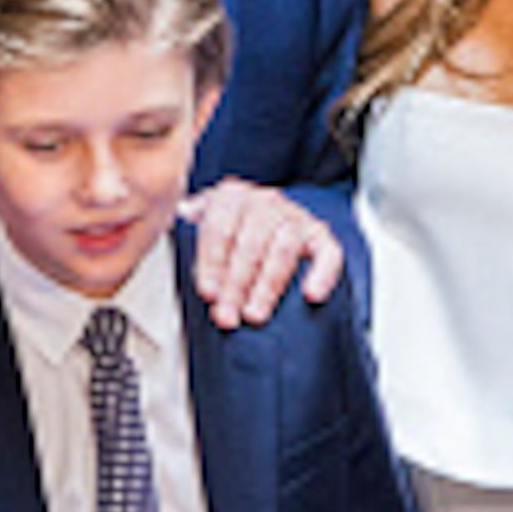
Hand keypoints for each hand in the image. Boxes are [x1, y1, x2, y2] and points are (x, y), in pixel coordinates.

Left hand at [179, 178, 343, 326]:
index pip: (220, 228)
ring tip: (255, 314)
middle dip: (236, 285)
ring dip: (267, 287)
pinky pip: (328, 254)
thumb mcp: (204, 226)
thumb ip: (193, 227)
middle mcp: (265, 202)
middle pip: (250, 244)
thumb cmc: (229, 234)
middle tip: (227, 314)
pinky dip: (321, 275)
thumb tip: (184, 215)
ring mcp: (295, 217)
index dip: (212, 263)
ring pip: (283, 250)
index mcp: (232, 197)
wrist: (260, 224)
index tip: (208, 293)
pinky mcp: (320, 236)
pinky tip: (311, 294)